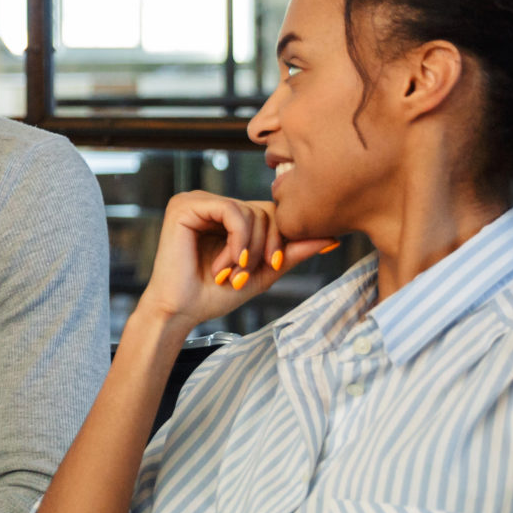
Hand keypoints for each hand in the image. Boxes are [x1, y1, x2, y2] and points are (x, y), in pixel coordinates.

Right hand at [133, 191, 331, 330]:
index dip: (280, 238)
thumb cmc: (214, 294)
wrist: (180, 312)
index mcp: (227, 214)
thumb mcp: (263, 272)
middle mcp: (212, 203)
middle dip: (265, 246)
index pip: (272, 211)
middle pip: (265, 209)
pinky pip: (232, 211)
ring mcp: (197, 200)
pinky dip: (238, 240)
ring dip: (249, 249)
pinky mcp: (186, 206)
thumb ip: (293, 252)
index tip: (274, 267)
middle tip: (246, 275)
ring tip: (232, 273)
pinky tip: (227, 262)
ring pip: (250, 211)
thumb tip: (332, 238)